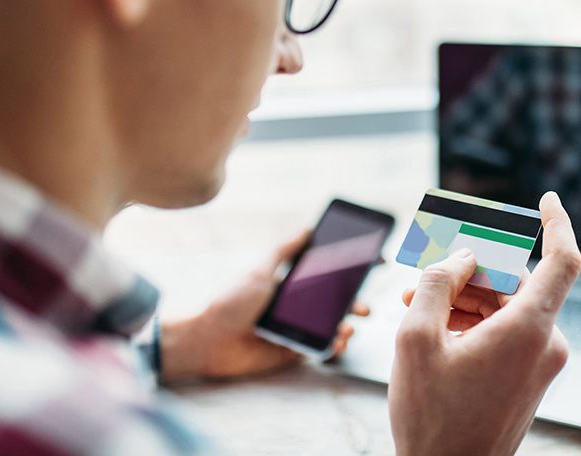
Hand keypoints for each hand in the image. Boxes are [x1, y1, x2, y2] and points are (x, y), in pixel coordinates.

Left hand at [159, 229, 368, 382]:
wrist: (207, 339)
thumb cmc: (231, 301)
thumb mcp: (259, 270)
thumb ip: (284, 250)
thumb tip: (307, 228)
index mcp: (290, 285)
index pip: (326, 275)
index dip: (350, 271)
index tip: (373, 264)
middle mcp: (296, 306)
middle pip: (335, 303)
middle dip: (355, 302)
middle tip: (364, 306)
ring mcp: (296, 330)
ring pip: (332, 327)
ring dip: (346, 326)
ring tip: (348, 327)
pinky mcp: (293, 352)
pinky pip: (320, 349)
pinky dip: (334, 346)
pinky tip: (338, 341)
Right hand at [389, 191, 580, 455]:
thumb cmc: (431, 418)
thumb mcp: (417, 340)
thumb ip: (438, 283)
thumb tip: (461, 256)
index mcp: (529, 331)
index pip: (563, 260)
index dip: (558, 223)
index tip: (547, 199)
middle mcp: (545, 343)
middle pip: (516, 281)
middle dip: (469, 270)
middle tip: (424, 272)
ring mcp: (539, 363)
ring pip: (506, 306)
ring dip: (465, 297)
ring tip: (415, 301)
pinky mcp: (528, 376)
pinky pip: (506, 331)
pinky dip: (474, 320)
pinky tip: (435, 324)